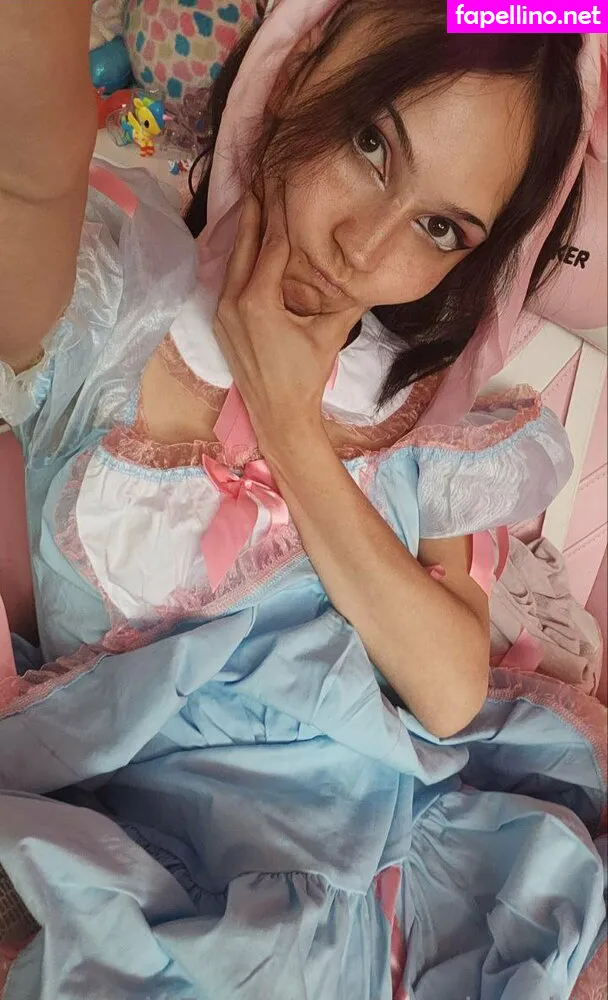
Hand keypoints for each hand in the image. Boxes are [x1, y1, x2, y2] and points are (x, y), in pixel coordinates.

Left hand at [213, 181, 360, 458]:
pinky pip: (231, 281)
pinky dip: (242, 260)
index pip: (271, 245)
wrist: (279, 415)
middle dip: (253, 212)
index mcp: (258, 300)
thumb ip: (347, 300)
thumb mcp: (330, 335)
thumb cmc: (305, 377)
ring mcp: (223, 312)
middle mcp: (233, 301)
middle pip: (244, 245)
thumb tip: (371, 274)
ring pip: (234, 262)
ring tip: (254, 204)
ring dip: (246, 234)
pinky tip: (251, 246)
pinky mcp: (221, 322)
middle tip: (260, 179)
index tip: (281, 183)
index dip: (279, 213)